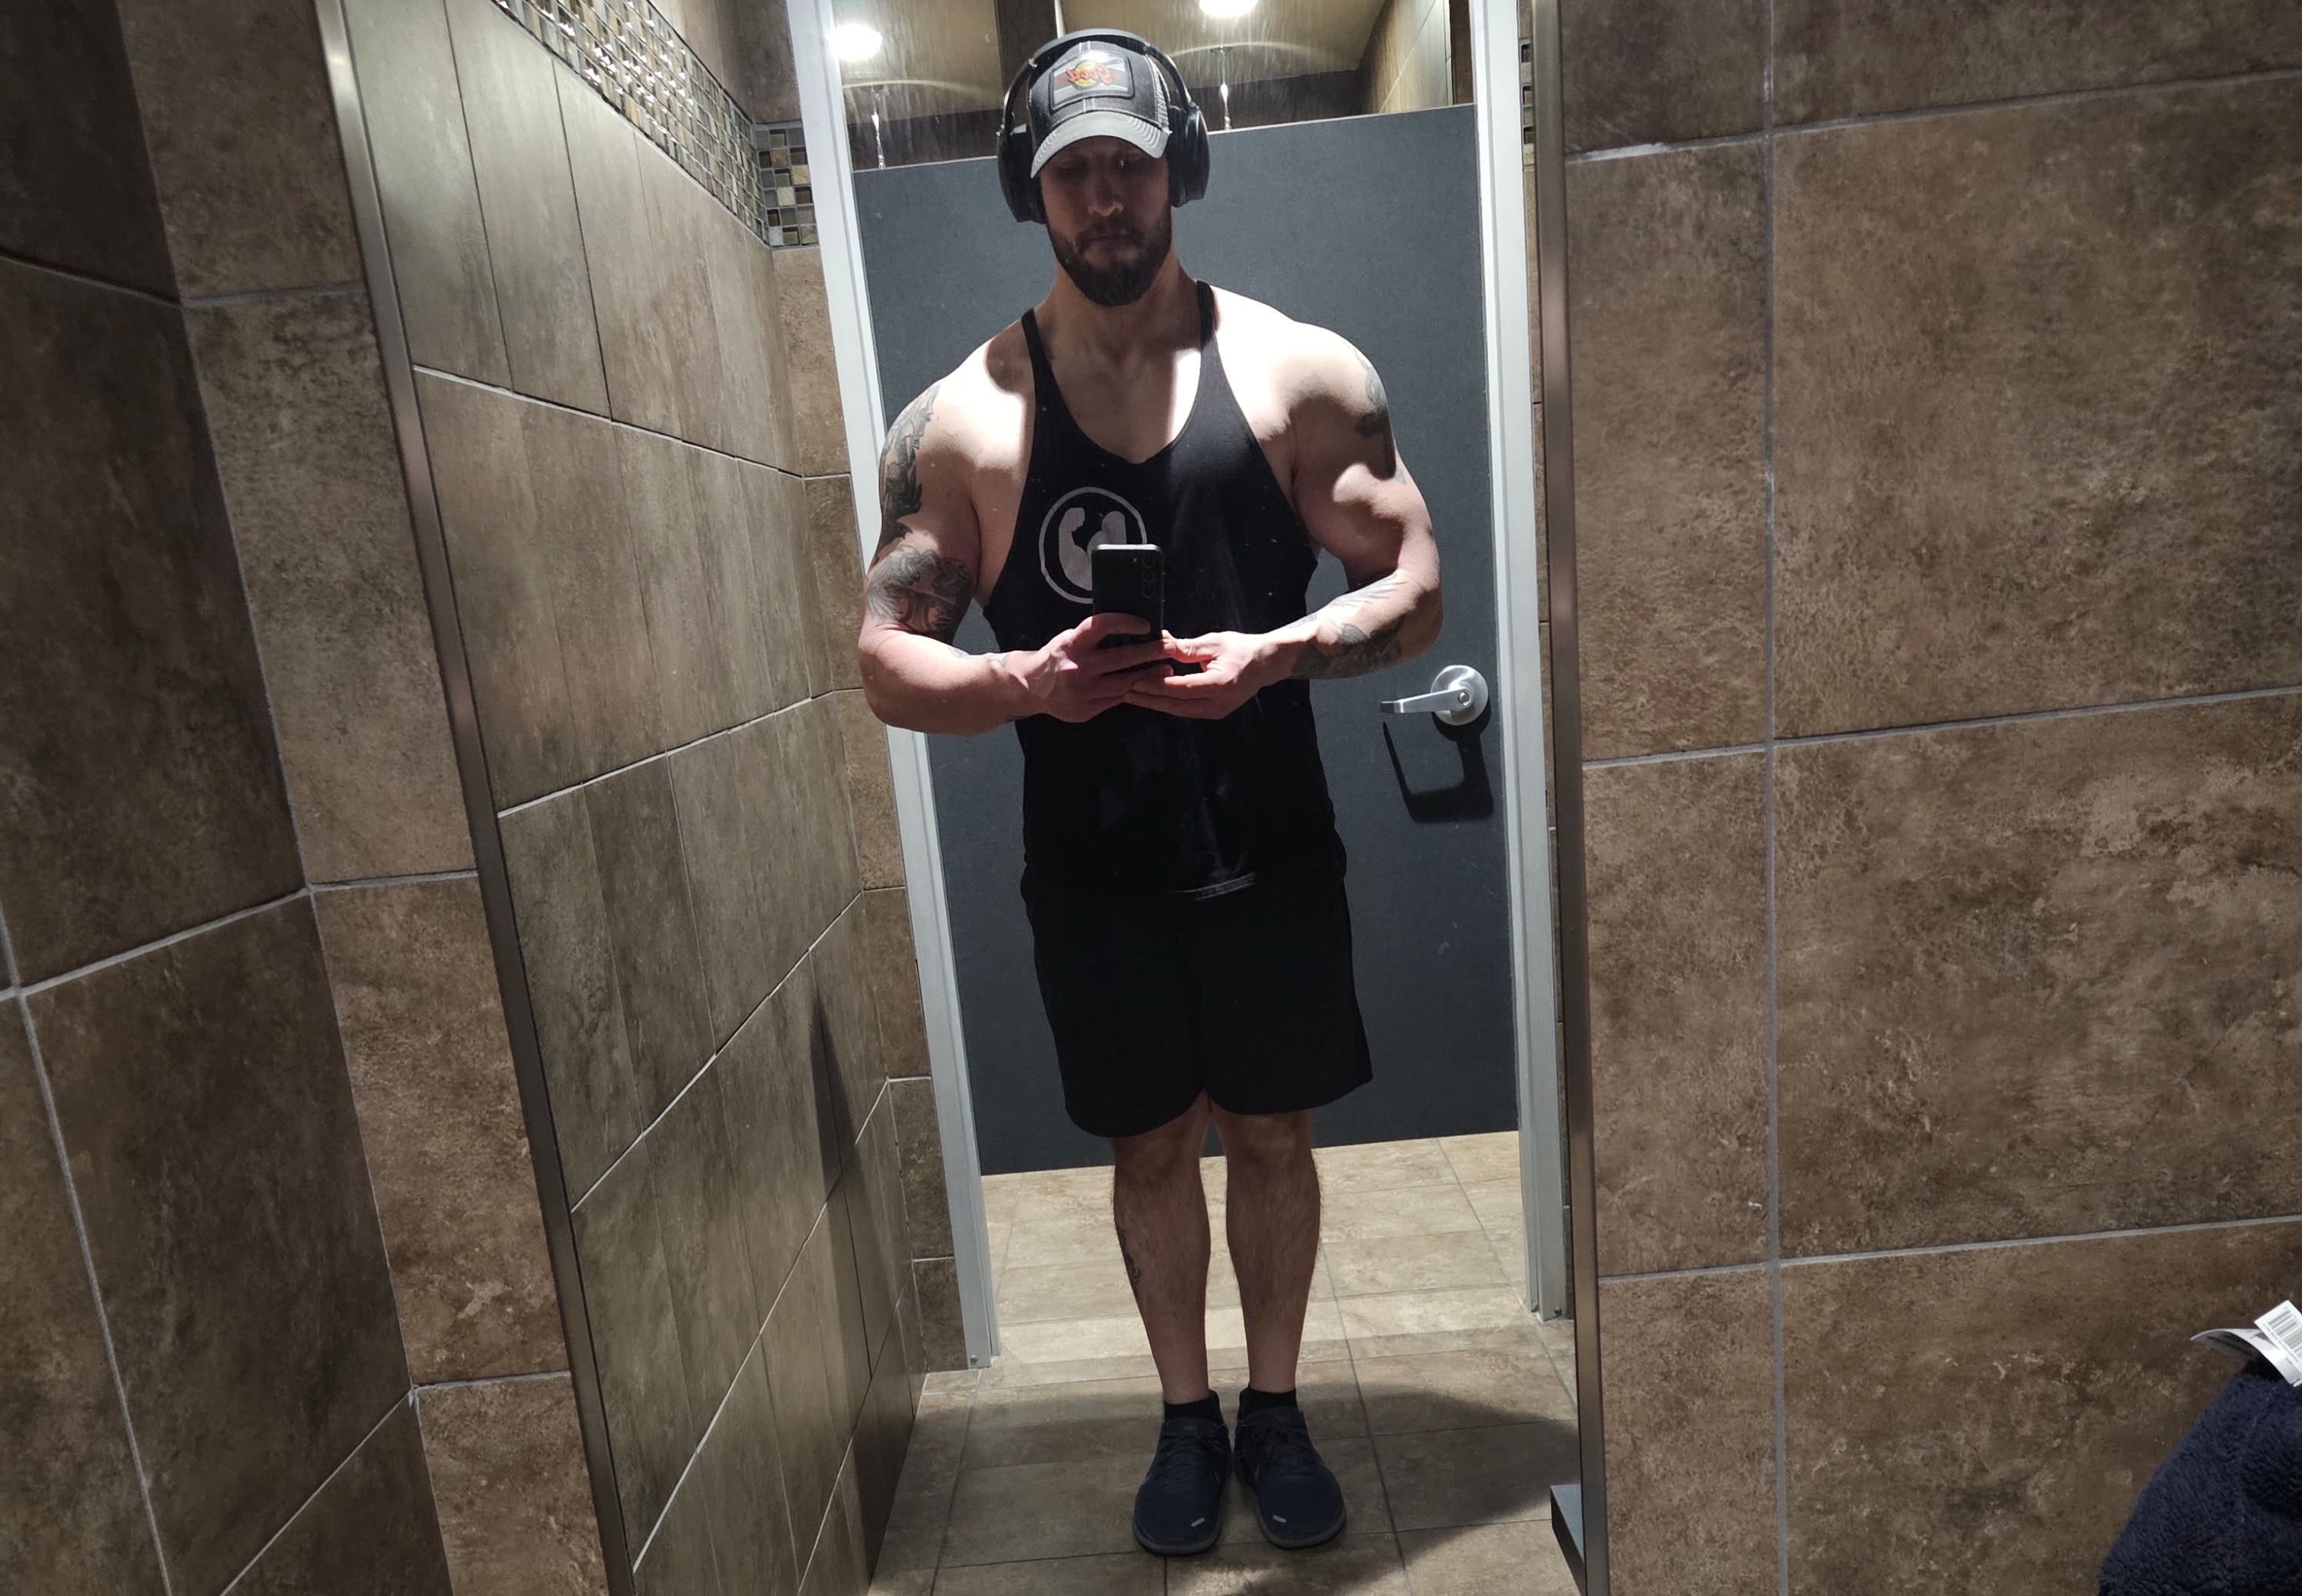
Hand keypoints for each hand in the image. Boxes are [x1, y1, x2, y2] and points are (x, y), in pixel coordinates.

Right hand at [1010, 611, 1170, 721]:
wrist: (1031, 687)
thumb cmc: (1055, 658)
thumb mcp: (1068, 639)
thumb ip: (1093, 637)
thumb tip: (1129, 630)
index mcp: (1071, 644)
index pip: (1102, 626)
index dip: (1126, 623)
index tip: (1145, 625)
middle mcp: (1077, 668)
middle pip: (1120, 659)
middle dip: (1149, 653)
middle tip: (1169, 648)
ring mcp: (1082, 692)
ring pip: (1122, 683)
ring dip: (1148, 676)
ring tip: (1166, 669)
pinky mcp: (1085, 709)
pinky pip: (1114, 699)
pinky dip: (1131, 691)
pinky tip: (1146, 685)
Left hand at [1125, 630, 1282, 719]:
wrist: (1265, 664)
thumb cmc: (1241, 649)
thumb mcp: (1213, 642)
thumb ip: (1185, 648)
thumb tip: (1159, 642)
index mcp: (1220, 684)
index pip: (1180, 688)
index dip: (1154, 685)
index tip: (1134, 680)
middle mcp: (1218, 703)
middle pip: (1175, 705)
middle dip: (1148, 699)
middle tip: (1123, 691)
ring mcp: (1217, 712)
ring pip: (1178, 711)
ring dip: (1154, 703)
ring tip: (1131, 694)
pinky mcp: (1213, 713)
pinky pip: (1185, 710)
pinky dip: (1167, 703)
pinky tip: (1151, 696)